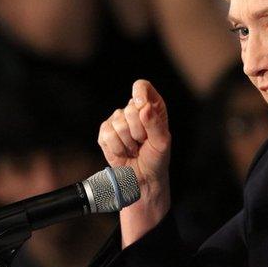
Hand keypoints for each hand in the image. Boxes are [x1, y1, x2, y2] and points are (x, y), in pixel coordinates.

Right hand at [97, 79, 170, 245]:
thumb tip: (144, 107)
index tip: (142, 106)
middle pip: (129, 108)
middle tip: (143, 142)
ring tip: (134, 149)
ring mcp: (117, 121)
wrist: (142, 179)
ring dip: (128, 143)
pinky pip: (107, 134)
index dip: (140, 94)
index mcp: (151, 107)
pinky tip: (124, 152)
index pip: (142, 87)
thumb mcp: (162, 142)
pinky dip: (117, 148)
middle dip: (138, 130)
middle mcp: (133, 111)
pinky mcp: (105, 133)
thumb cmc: (156, 160)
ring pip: (118, 123)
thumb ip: (155, 123)